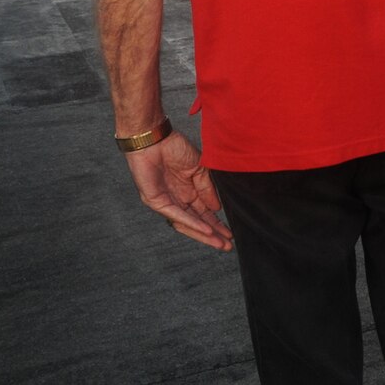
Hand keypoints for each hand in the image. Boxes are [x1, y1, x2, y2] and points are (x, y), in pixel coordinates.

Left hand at [124, 130, 231, 250]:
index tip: (231, 234)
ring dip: (203, 234)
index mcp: (188, 192)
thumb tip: (217, 208)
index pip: (204, 213)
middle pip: (197, 223)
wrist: (154, 138)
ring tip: (219, 243)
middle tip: (228, 246)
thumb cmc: (173, 148)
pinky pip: (175, 214)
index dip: (217, 224)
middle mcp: (177, 200)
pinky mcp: (155, 201)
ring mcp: (166, 202)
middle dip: (212, 235)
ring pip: (186, 223)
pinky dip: (191, 222)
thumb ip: (208, 188)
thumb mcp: (199, 168)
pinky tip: (204, 229)